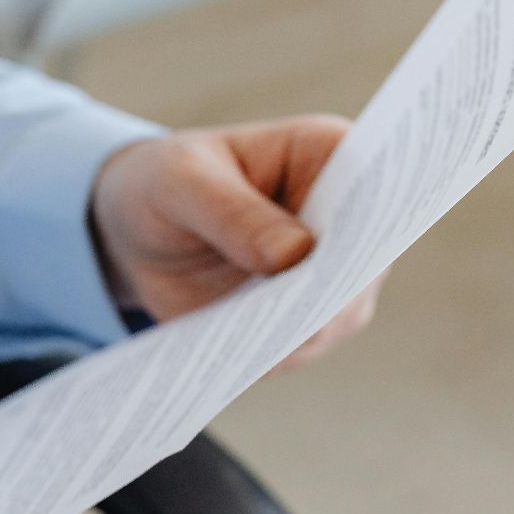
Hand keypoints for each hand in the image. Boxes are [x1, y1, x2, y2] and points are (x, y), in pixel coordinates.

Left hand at [91, 115, 383, 372]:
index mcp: (330, 154)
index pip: (374, 188)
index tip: (344, 256)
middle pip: (366, 262)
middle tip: (295, 321)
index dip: (368, 224)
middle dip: (332, 294)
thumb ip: (232, 213)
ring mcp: (334, 273)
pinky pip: (301, 344)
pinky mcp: (306, 316)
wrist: (139, 231)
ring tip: (259, 347)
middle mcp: (348, 217)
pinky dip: (274, 354)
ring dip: (302, 333)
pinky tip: (242, 359)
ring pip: (339, 314)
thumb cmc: (167, 184)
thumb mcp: (181, 184)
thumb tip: (295, 254)